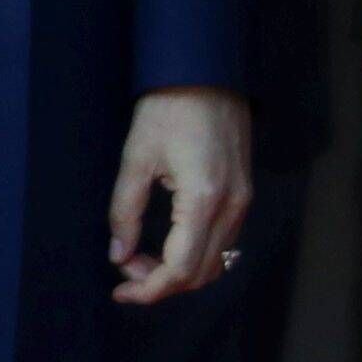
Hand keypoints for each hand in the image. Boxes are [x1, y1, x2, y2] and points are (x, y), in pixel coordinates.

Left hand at [109, 85, 254, 303]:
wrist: (206, 71)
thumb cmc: (169, 107)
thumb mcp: (136, 158)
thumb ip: (124, 211)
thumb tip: (119, 254)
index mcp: (203, 199)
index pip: (180, 269)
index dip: (149, 290)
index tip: (120, 290)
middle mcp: (231, 205)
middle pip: (201, 273)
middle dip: (161, 284)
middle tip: (126, 270)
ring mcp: (242, 199)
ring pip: (216, 261)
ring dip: (179, 271)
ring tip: (142, 257)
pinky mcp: (243, 192)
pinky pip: (224, 241)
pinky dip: (196, 255)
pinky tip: (168, 243)